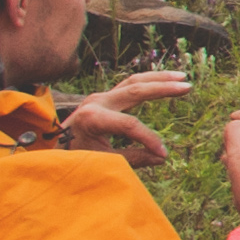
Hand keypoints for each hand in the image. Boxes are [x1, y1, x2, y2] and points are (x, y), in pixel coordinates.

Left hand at [59, 67, 189, 160]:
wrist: (53, 151)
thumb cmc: (74, 159)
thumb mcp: (102, 162)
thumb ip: (133, 158)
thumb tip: (161, 157)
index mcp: (92, 118)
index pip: (129, 124)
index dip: (149, 139)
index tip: (163, 154)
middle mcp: (96, 101)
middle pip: (135, 90)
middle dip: (162, 89)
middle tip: (187, 87)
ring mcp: (99, 97)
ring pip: (132, 81)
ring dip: (157, 78)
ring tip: (181, 77)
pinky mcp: (103, 98)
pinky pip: (128, 85)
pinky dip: (147, 82)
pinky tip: (164, 81)